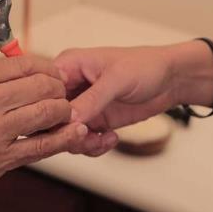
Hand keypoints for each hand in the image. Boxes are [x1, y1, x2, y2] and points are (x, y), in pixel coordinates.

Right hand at [0, 56, 94, 209]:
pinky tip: (75, 132)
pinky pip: (43, 145)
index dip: (46, 67)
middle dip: (59, 87)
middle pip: (42, 83)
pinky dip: (65, 137)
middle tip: (61, 93)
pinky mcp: (0, 158)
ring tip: (64, 113)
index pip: (23, 62)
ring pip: (48, 110)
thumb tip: (17, 79)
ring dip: (63, 110)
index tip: (52, 74)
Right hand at [54, 46, 178, 131]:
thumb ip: (91, 99)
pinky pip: (80, 141)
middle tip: (86, 136)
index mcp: (67, 66)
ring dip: (82, 142)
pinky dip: (93, 146)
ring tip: (104, 138)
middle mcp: (69, 87)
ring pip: (63, 133)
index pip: (42, 90)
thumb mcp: (117, 79)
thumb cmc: (145, 66)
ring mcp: (80, 107)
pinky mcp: (93, 122)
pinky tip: (112, 138)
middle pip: (48, 116)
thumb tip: (69, 118)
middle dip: (65, 132)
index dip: (47, 109)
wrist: (170, 80)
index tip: (64, 123)